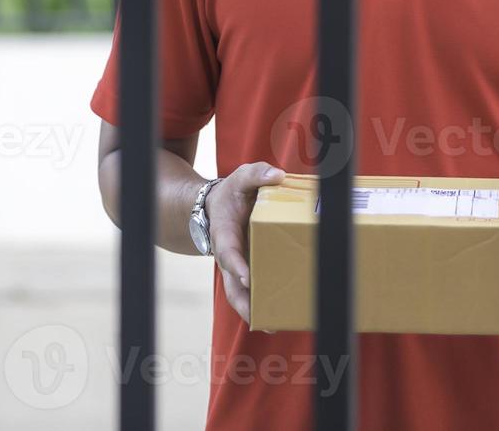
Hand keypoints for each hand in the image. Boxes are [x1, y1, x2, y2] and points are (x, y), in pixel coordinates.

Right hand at [205, 161, 285, 324]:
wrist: (218, 207)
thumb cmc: (233, 194)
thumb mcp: (241, 178)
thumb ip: (257, 174)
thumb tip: (278, 175)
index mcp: (224, 234)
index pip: (228, 252)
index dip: (236, 266)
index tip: (247, 277)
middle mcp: (228, 256)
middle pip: (231, 285)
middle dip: (244, 302)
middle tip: (259, 318)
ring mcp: (237, 267)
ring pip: (239, 295)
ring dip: (253, 312)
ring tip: (273, 325)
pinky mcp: (247, 271)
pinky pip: (251, 291)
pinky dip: (261, 305)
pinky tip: (279, 316)